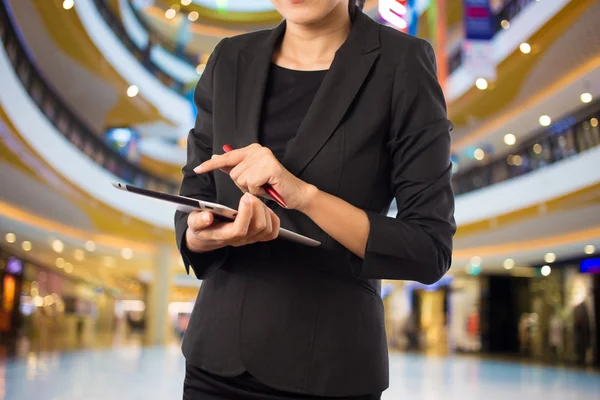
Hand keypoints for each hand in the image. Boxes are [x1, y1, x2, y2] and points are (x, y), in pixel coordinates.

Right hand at [186, 193, 280, 251]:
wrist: (207, 236)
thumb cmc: (201, 226)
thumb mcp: (193, 222)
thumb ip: (198, 220)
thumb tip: (207, 217)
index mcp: (224, 236)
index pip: (239, 230)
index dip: (245, 213)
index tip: (245, 197)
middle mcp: (240, 240)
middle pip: (257, 227)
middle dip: (257, 208)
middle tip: (249, 194)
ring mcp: (250, 239)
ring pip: (267, 228)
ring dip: (264, 210)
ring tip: (254, 199)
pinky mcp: (257, 236)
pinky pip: (272, 231)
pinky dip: (273, 218)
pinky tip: (264, 208)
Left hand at [193, 144, 316, 210]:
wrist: (294, 194)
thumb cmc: (272, 186)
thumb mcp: (249, 177)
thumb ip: (234, 167)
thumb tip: (215, 157)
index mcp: (252, 149)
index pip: (227, 156)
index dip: (211, 165)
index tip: (197, 170)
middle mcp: (258, 150)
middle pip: (233, 173)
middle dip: (242, 184)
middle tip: (258, 185)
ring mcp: (264, 157)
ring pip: (240, 179)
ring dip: (250, 189)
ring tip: (263, 186)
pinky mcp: (270, 167)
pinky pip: (251, 184)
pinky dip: (257, 191)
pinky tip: (267, 188)